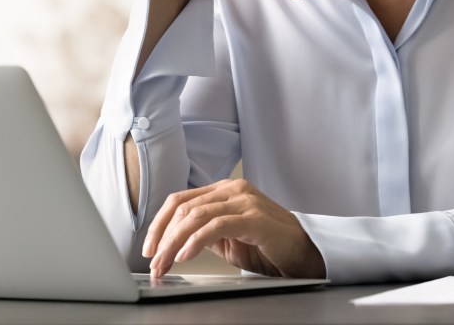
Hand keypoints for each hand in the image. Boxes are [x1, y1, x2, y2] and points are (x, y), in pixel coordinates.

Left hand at [142, 178, 326, 278]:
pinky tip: (185, 256)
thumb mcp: (227, 238)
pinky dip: (195, 241)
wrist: (304, 253)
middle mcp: (233, 190)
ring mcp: (245, 201)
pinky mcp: (254, 218)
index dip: (159, 224)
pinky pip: (216, 225)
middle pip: (184, 207)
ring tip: (165, 264)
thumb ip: (203, 232)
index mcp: (224, 191)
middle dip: (162, 237)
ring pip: (196, 215)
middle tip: (153, 262)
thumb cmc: (268, 247)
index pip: (181, 200)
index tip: (149, 248)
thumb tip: (172, 241)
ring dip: (173, 243)